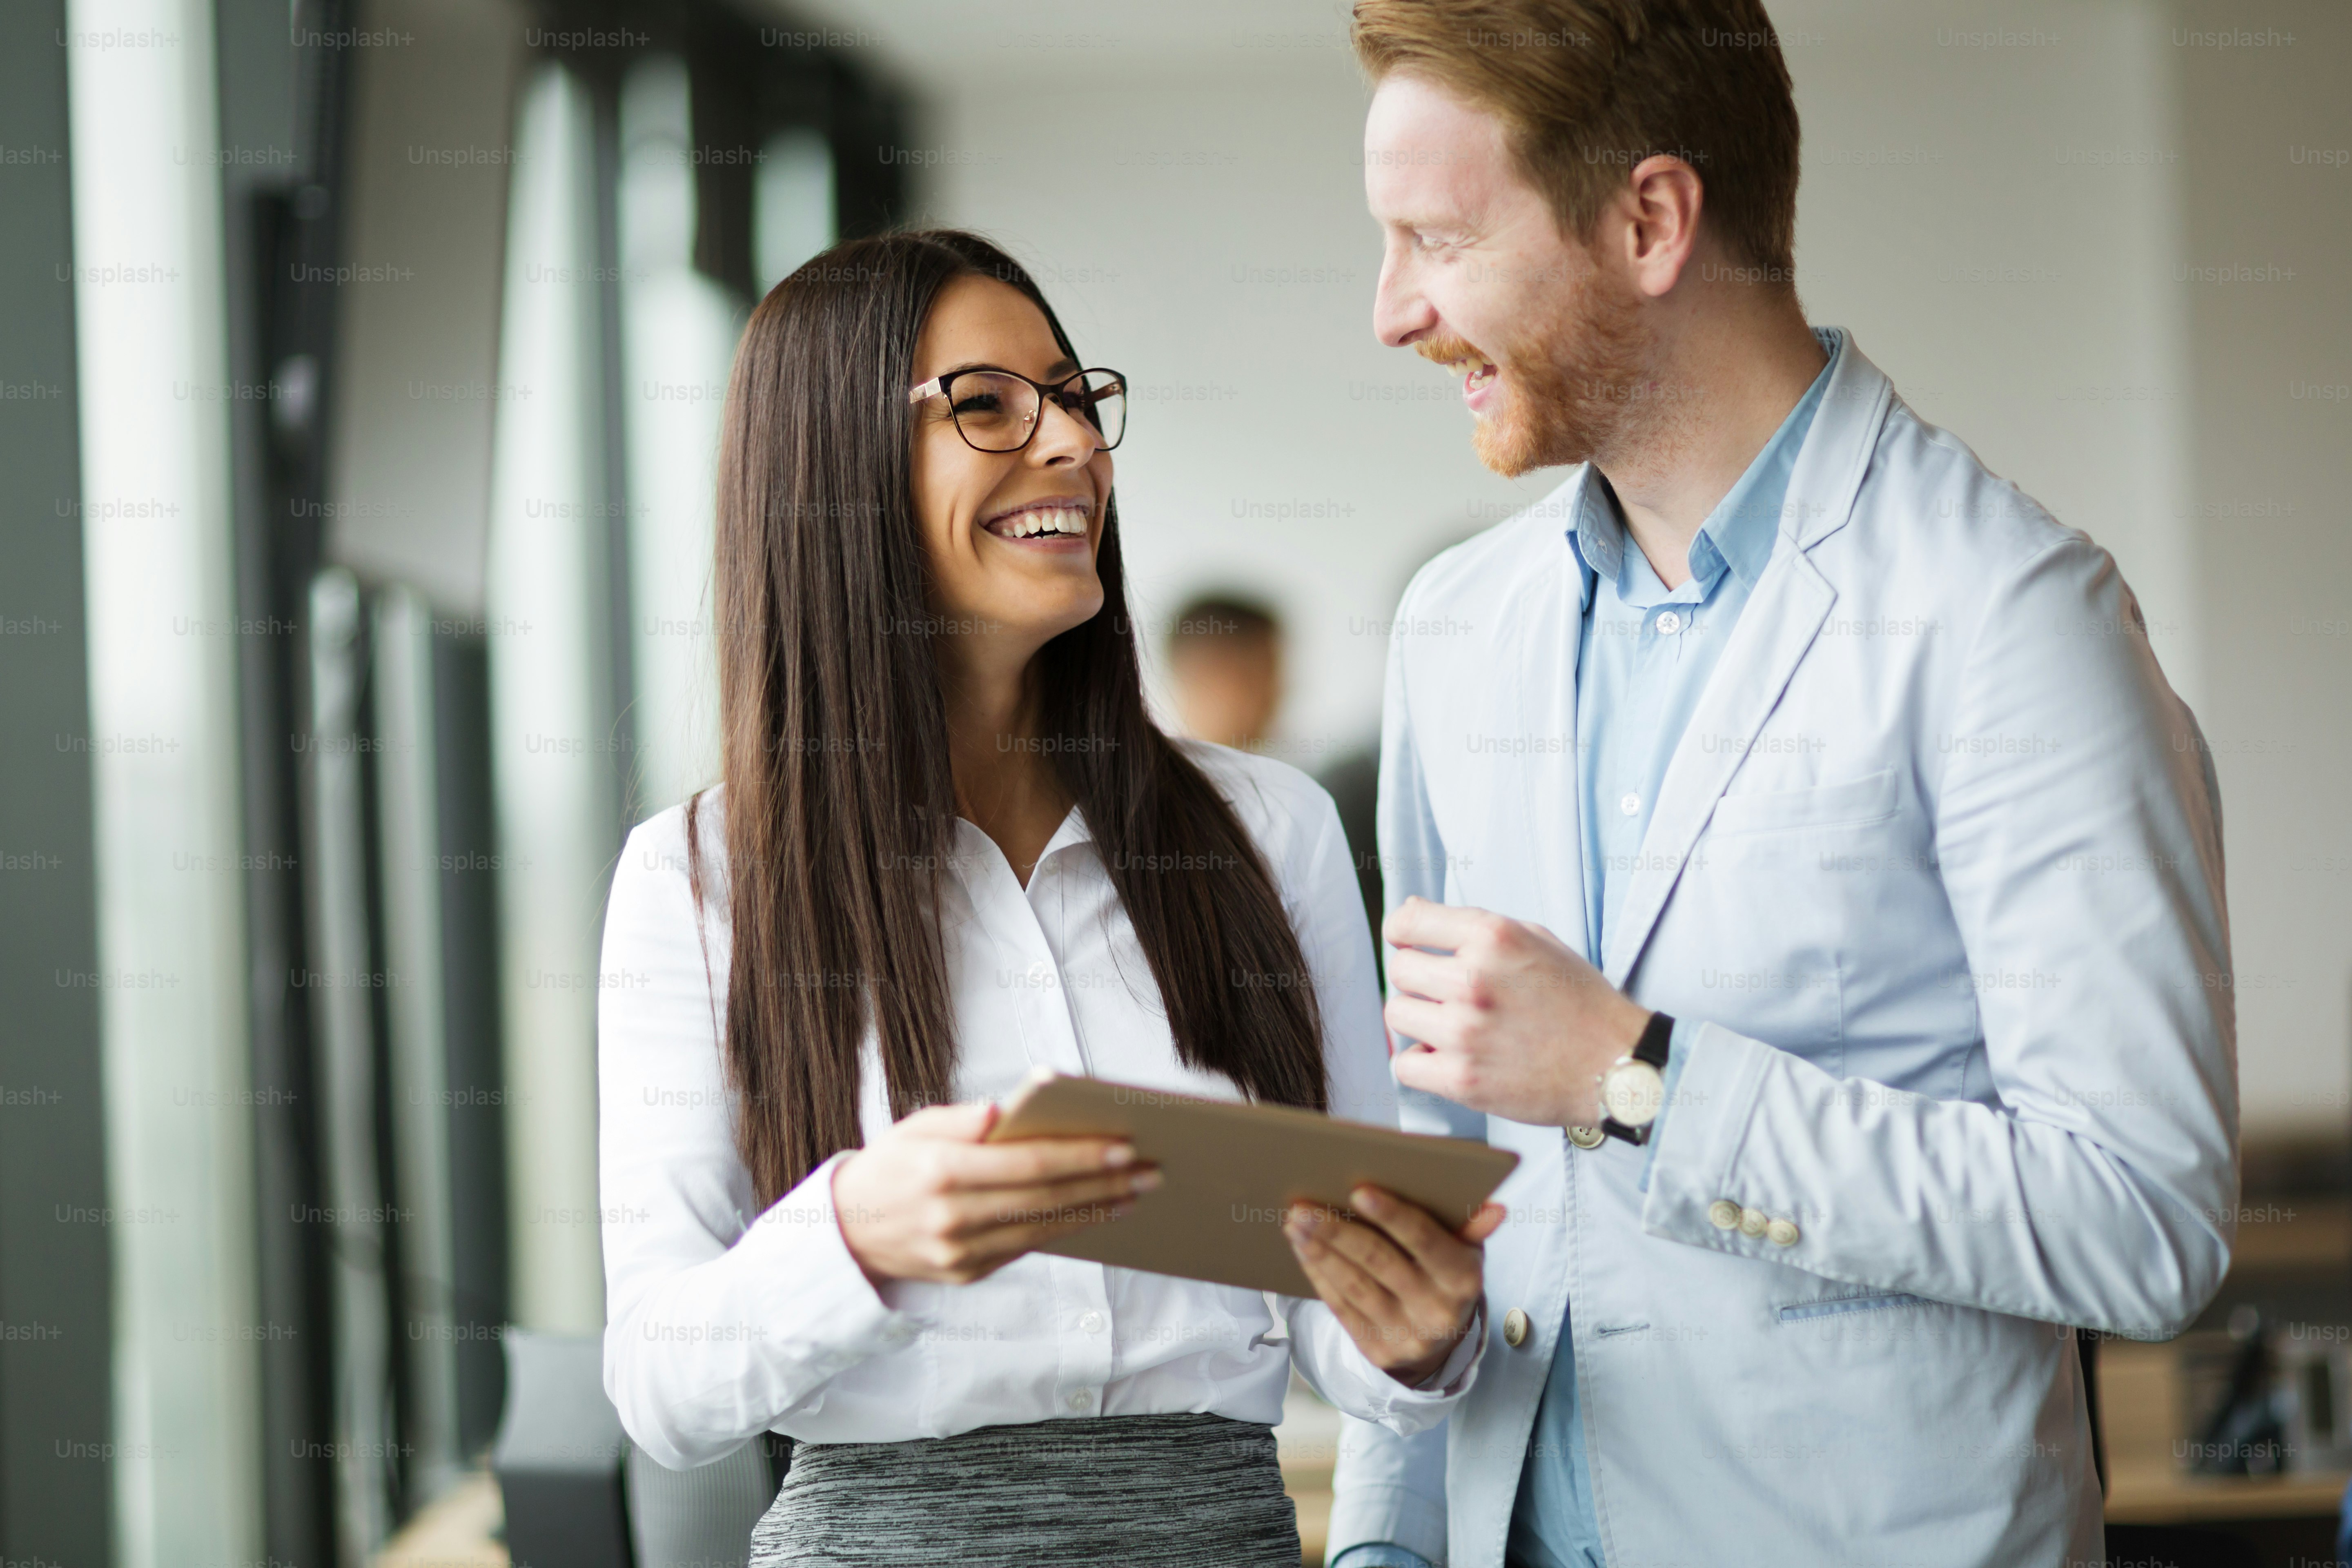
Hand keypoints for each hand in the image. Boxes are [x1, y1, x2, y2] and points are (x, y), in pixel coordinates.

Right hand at [831, 1102, 1158, 1285]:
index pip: (1027, 1163)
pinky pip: (1025, 1249)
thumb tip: (1005, 1112)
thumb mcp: (916, 1126)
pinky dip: (1064, 1230)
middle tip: (1148, 1170)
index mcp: (941, 1171)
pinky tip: (1094, 1213)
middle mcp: (952, 1216)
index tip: (1123, 1145)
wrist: (846, 1229)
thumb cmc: (891, 1165)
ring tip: (1133, 1193)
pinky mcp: (966, 1274)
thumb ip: (962, 1119)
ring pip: (1042, 1230)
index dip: (1080, 1156)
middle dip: (1103, 1184)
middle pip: (1045, 1199)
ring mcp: (959, 1252)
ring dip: (1094, 1211)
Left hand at [1285, 1185, 1503, 1385]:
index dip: (1392, 1215)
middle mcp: (1437, 1310)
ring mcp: (1406, 1335)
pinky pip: (1341, 1307)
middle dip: (1338, 1231)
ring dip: (1319, 1251)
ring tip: (1294, 1222)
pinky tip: (1302, 1249)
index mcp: (1463, 1278)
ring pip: (1354, 1286)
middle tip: (1303, 1205)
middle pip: (1379, 1262)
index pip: (1425, 1241)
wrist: (1441, 1341)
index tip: (1358, 1190)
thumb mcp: (1465, 1251)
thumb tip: (1494, 1208)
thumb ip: (1472, 1227)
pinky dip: (1318, 1274)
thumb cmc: (1446, 1275)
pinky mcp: (1378, 1351)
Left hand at [1382, 896, 1651, 1126]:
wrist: (1616, 1065)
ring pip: (1396, 1015)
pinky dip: (1421, 1063)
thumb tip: (1411, 914)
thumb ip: (1472, 926)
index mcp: (1491, 938)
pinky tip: (1448, 1057)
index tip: (1409, 945)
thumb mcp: (1536, 940)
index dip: (1402, 934)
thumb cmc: (1581, 1004)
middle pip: (1399, 971)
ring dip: (1419, 1021)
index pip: (1407, 923)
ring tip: (1454, 1027)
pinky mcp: (1462, 1080)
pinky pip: (1405, 1064)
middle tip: (1446, 995)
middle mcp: (1473, 981)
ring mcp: (1465, 1032)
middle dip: (1418, 981)